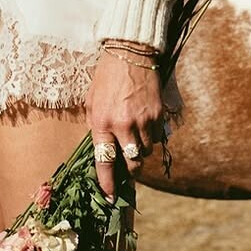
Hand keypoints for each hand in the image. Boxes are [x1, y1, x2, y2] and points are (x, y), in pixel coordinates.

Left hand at [85, 45, 163, 198]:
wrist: (130, 53)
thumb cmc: (106, 77)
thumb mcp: (91, 101)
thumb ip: (96, 126)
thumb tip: (102, 149)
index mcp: (102, 122)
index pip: (105, 161)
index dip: (107, 183)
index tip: (109, 198)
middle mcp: (123, 124)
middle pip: (132, 163)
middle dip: (129, 169)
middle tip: (126, 165)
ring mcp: (143, 120)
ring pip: (146, 152)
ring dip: (140, 151)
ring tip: (134, 137)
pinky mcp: (158, 114)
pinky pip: (156, 137)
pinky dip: (151, 136)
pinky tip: (144, 124)